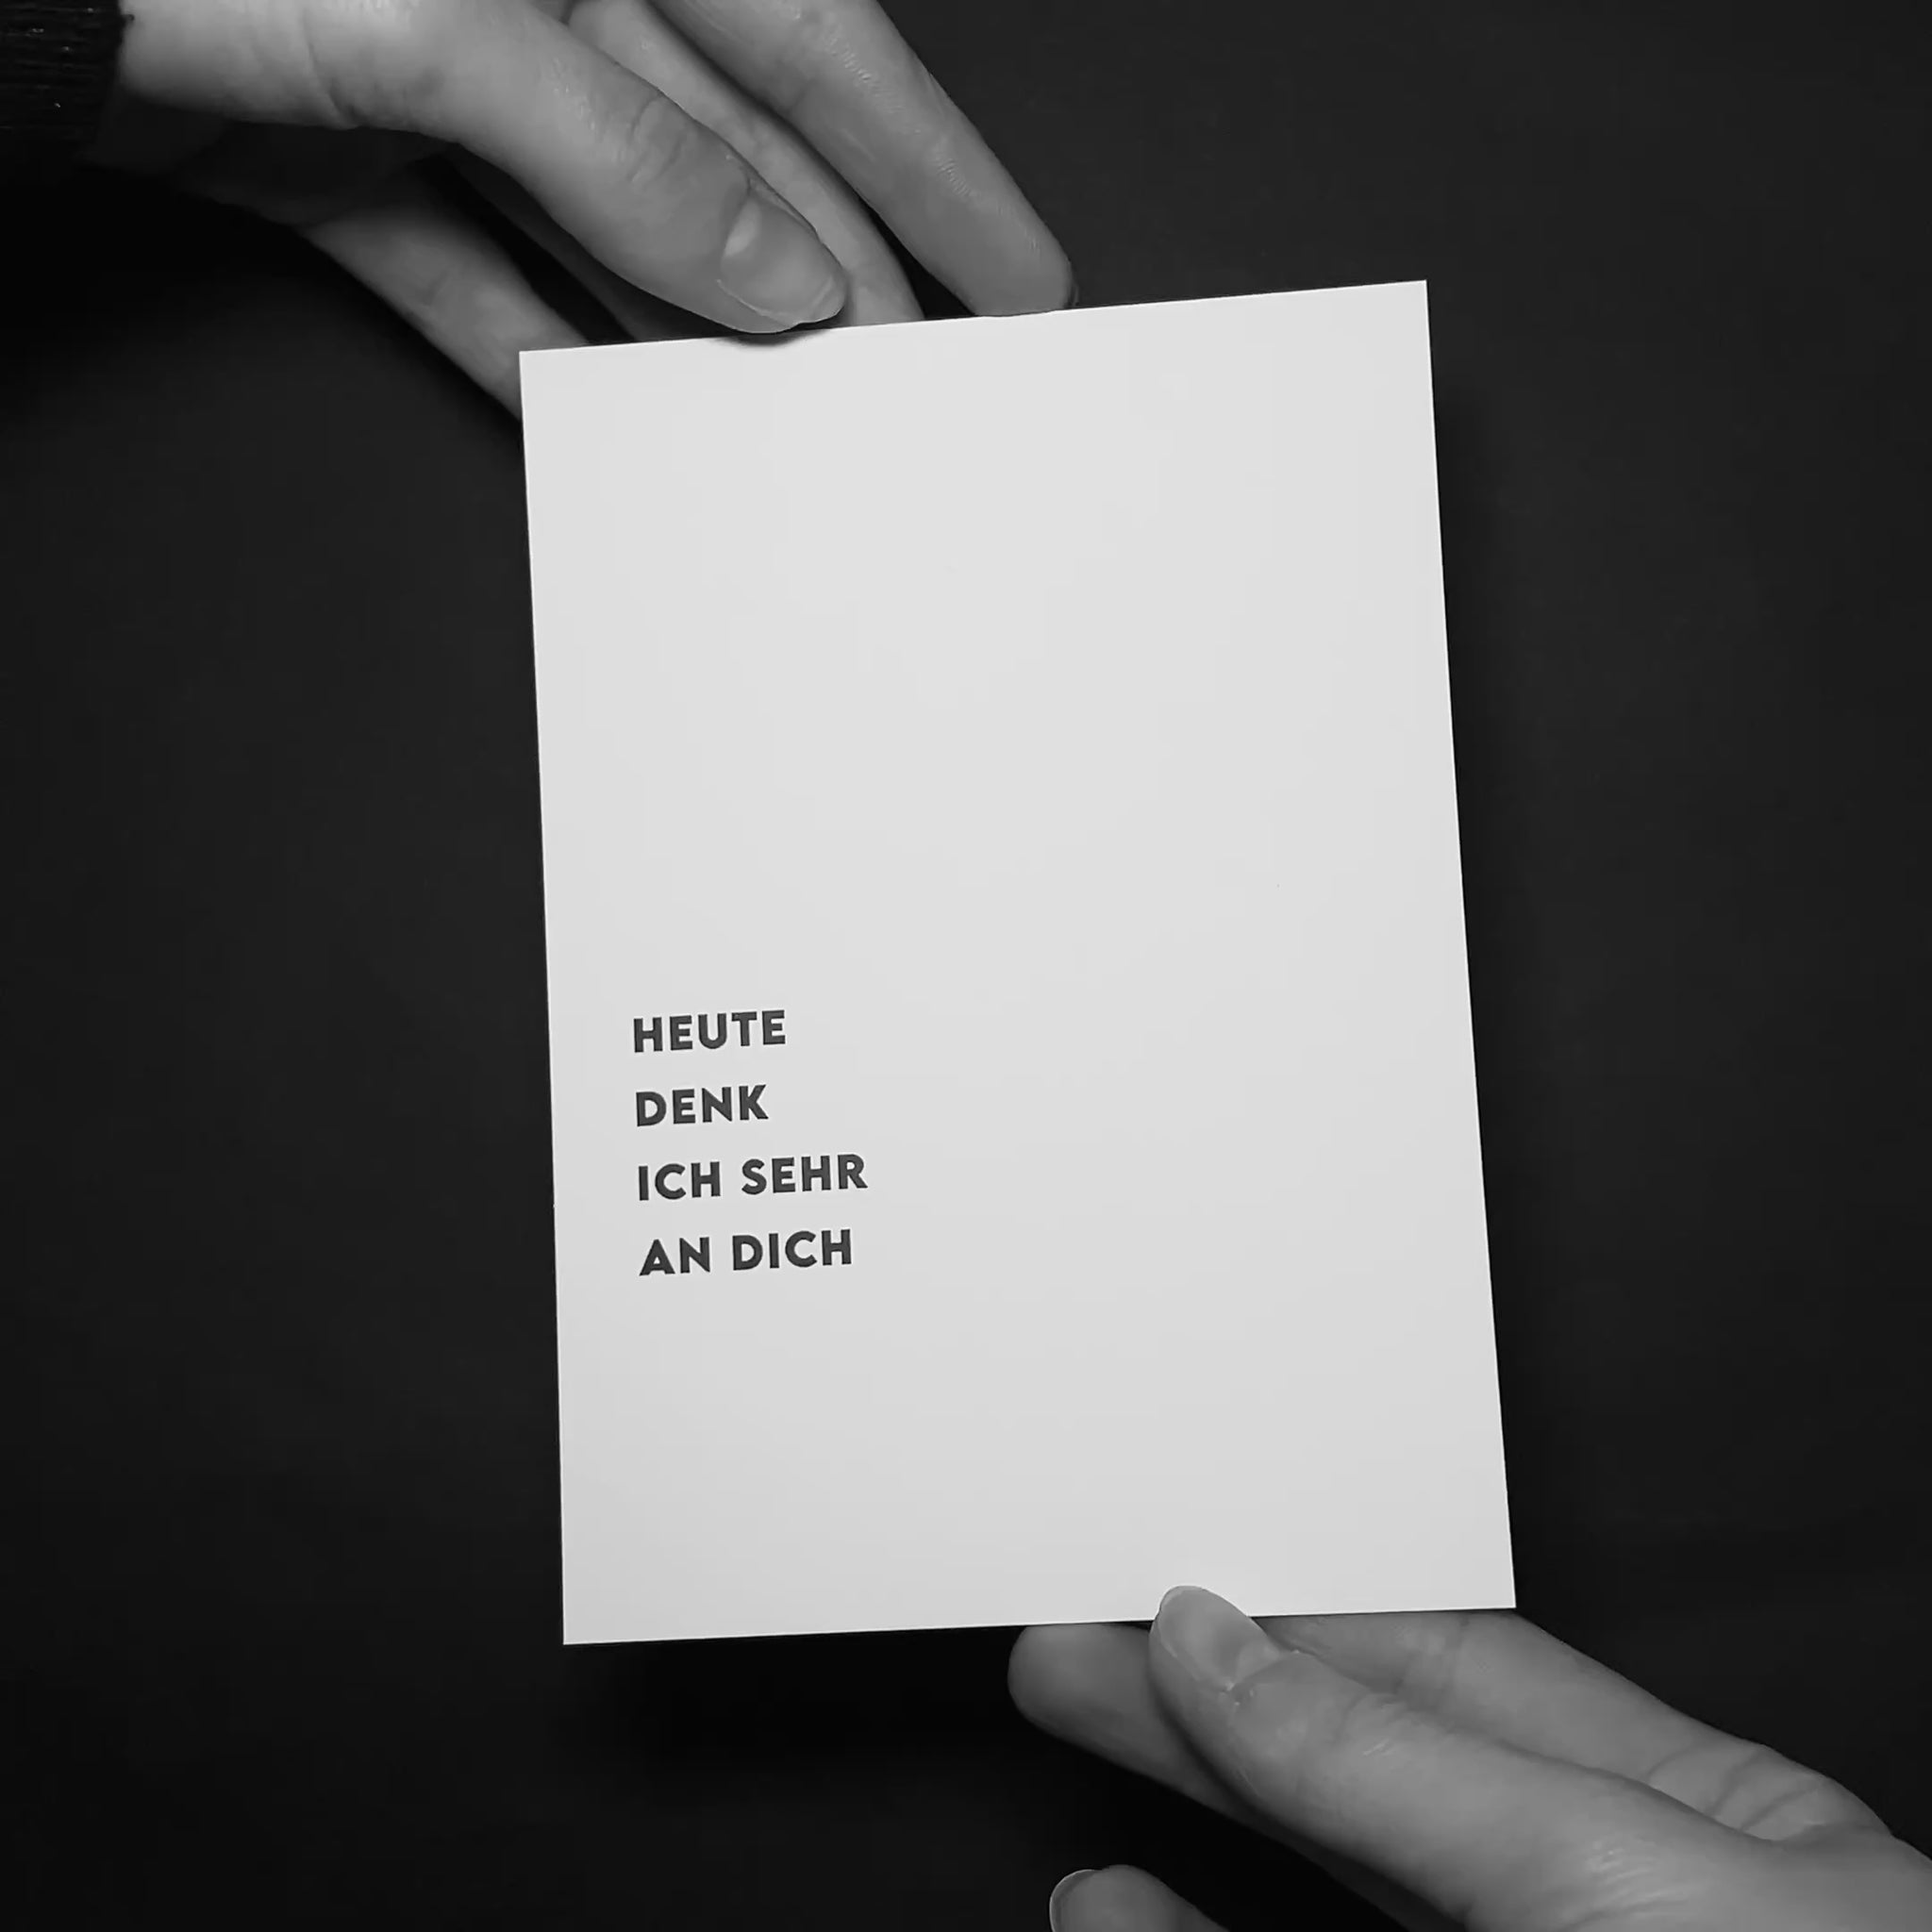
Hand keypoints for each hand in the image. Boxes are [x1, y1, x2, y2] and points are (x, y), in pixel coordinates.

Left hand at [88, 0, 1070, 409]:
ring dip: (688, 331)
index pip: (810, 42)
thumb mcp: (443, 20)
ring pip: (604, 227)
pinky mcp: (334, 156)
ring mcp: (427, 75)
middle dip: (826, 276)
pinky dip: (524, 345)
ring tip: (781, 430)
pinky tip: (592, 412)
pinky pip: (463, 269)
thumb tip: (775, 270)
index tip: (1017, 271)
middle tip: (911, 392)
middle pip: (724, 153)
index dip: (931, 165)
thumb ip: (623, 147)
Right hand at [1010, 1587, 1931, 1930]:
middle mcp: (1606, 1923)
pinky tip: (1122, 1917)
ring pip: (1323, 1898)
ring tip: (1082, 1738)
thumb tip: (1227, 1643)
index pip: (1458, 1673)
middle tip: (1076, 1646)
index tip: (1172, 1588)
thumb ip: (1402, 1764)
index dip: (1302, 1617)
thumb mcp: (1610, 1873)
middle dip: (1209, 1698)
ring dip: (1186, 1821)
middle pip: (1363, 1775)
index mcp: (1699, 1832)